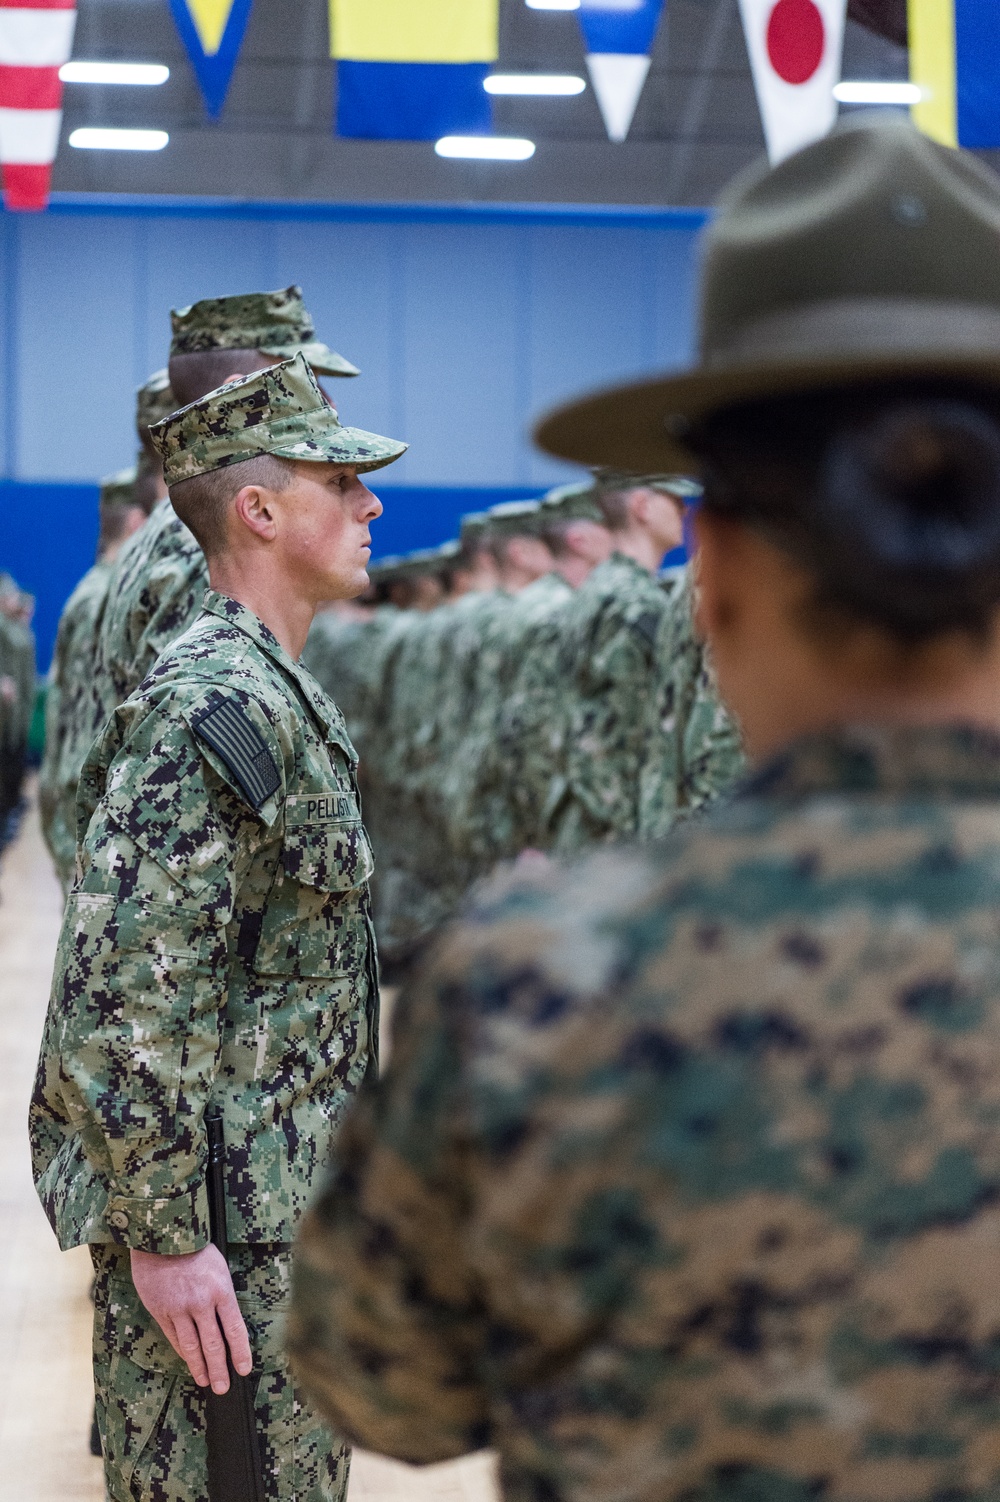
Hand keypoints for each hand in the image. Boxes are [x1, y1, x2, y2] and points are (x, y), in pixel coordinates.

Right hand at [130, 1243, 252, 1393]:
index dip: (240, 1353)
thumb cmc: (196, 1246)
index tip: (244, 1369)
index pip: (235, 1330)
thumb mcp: (219, 1267)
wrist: (163, 1234)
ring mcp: (179, 1309)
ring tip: (205, 1381)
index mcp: (221, 1290)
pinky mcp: (160, 1310)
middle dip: (220, 1369)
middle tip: (223, 1388)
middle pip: (213, 1345)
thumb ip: (222, 1296)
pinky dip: (182, 1352)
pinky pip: (173, 1337)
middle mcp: (201, 1303)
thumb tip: (228, 1324)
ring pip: (191, 1346)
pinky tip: (188, 1361)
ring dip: (199, 1367)